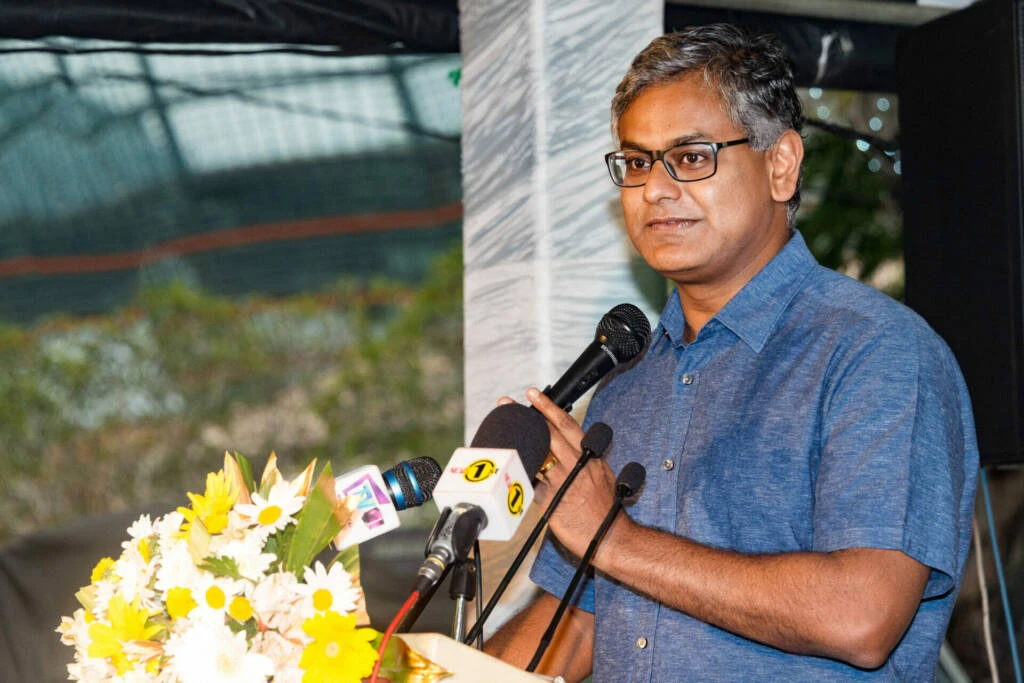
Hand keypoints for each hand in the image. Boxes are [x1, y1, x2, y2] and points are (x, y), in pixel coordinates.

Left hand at [522, 387, 623, 563]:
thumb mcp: (601, 474)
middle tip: (506, 404)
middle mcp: (576, 464)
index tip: (532, 394)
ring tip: (501, 435)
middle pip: (546, 433)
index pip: (566, 424)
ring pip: (535, 454)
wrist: (612, 537)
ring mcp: (563, 482)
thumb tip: (564, 446)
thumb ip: (583, 458)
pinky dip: (519, 477)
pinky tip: (508, 471)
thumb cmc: (606, 508)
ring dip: (517, 443)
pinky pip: (530, 484)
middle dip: (525, 417)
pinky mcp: (552, 501)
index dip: (547, 407)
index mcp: (589, 455)